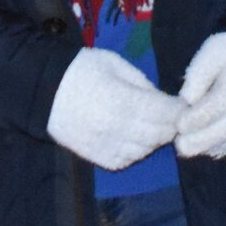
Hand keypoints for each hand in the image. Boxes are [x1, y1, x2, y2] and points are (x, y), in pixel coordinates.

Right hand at [46, 49, 183, 170]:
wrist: (43, 91)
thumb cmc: (82, 70)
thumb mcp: (116, 64)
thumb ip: (143, 84)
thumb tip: (164, 101)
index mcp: (124, 102)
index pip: (167, 114)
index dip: (180, 109)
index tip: (182, 103)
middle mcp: (118, 129)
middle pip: (161, 135)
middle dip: (170, 124)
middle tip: (168, 113)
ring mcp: (108, 147)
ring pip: (146, 150)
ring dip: (153, 138)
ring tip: (148, 123)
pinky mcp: (98, 158)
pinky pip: (127, 161)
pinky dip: (135, 151)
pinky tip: (131, 137)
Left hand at [176, 32, 225, 158]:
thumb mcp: (212, 52)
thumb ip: (198, 74)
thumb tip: (186, 100)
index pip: (220, 104)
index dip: (198, 117)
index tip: (179, 124)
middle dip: (202, 140)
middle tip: (180, 144)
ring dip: (208, 147)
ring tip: (185, 147)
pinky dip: (218, 148)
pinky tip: (202, 147)